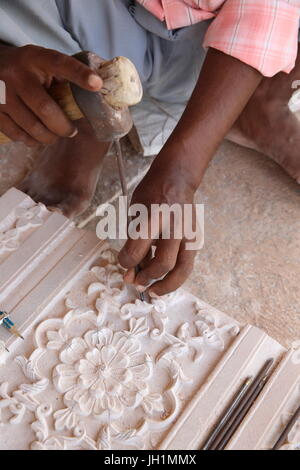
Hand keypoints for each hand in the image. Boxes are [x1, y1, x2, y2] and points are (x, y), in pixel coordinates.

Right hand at [0, 44, 101, 145]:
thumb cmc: (28, 70)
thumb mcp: (43, 64)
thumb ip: (63, 78)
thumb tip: (95, 96)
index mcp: (35, 58)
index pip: (60, 63)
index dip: (80, 74)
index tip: (97, 84)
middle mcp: (17, 74)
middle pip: (46, 110)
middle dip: (64, 127)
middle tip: (71, 131)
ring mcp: (2, 93)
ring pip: (33, 127)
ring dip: (49, 137)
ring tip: (54, 135)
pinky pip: (18, 135)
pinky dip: (31, 140)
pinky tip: (35, 136)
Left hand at [118, 160, 199, 295]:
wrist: (177, 179)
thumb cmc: (151, 194)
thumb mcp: (135, 213)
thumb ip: (133, 242)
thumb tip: (129, 270)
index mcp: (154, 216)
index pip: (138, 248)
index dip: (126, 262)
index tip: (123, 264)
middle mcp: (174, 226)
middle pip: (164, 263)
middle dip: (147, 277)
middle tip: (137, 283)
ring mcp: (189, 233)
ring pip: (182, 269)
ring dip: (167, 285)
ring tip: (153, 292)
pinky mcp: (196, 239)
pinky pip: (187, 265)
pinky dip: (175, 276)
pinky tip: (163, 280)